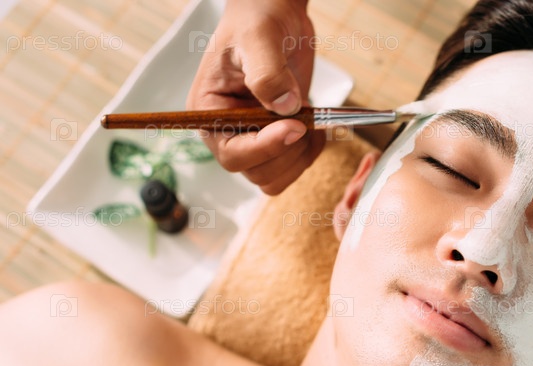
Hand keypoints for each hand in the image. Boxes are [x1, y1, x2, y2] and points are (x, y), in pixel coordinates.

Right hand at [186, 0, 324, 194]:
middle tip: (305, 117)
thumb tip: (285, 107)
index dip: (265, 147)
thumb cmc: (256, 18)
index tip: (293, 125)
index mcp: (208, 111)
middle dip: (287, 151)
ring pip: (275, 177)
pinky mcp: (277, 138)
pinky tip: (317, 127)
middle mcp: (227, 131)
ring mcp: (253, 137)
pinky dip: (310, 153)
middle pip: (257, 172)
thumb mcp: (259, 37)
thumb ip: (267, 72)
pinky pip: (292, 166)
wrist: (275, 14)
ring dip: (300, 156)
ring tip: (312, 121)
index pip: (232, 153)